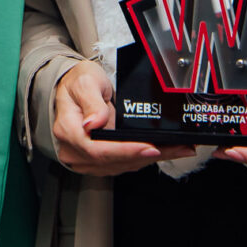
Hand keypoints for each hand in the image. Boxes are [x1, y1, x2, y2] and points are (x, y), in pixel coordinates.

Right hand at [52, 62, 194, 175]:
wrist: (72, 88)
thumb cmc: (77, 83)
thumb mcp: (85, 82)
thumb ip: (92, 102)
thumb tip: (94, 122)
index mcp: (68, 130)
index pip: (98, 149)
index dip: (126, 151)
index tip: (150, 147)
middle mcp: (74, 149)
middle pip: (113, 161)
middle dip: (147, 155)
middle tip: (177, 148)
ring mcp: (85, 158)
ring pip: (121, 165)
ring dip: (150, 158)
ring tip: (177, 149)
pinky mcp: (96, 160)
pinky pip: (122, 163)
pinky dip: (142, 158)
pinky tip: (162, 151)